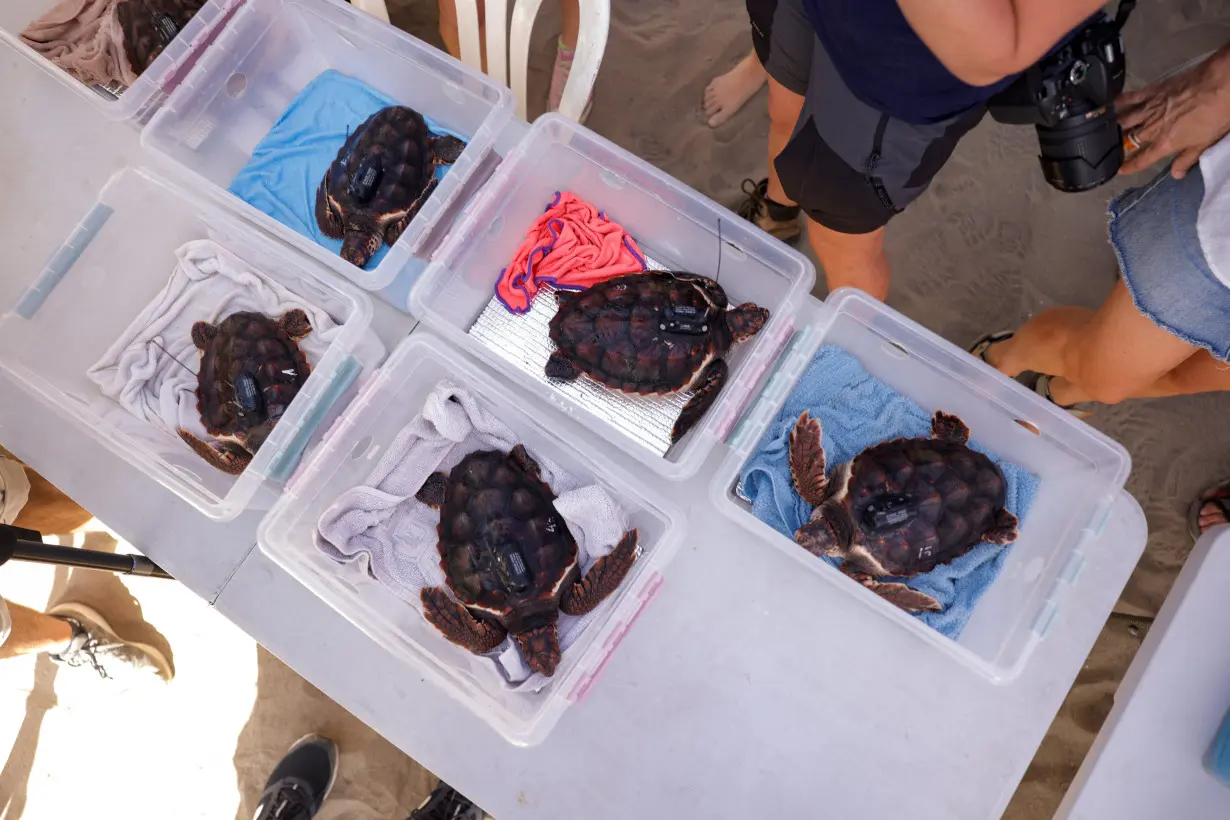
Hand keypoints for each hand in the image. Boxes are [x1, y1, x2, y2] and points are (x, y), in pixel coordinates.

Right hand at [1118, 46, 1229, 177]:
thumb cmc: (1216, 114)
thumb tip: (1176, 174)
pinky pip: (1132, 97)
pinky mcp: (1153, 91)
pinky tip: (1111, 103)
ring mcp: (1150, 109)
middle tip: (1110, 150)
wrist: (1219, 84)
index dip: (1130, 166)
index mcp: (1165, 143)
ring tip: (1104, 131)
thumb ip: (1187, 158)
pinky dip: (1120, 101)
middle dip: (1118, 147)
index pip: (1143, 160)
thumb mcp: (1205, 142)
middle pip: (1130, 140)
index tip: (1120, 170)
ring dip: (1114, 127)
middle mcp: (1152, 128)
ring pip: (1125, 120)